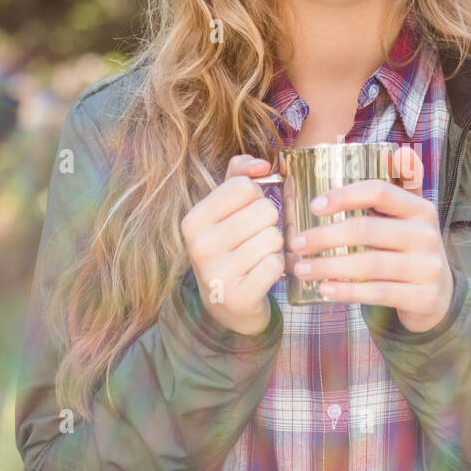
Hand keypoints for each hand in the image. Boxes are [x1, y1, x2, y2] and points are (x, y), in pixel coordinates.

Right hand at [180, 154, 283, 335]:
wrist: (224, 306)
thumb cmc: (229, 248)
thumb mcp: (224, 211)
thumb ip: (238, 176)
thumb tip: (261, 163)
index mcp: (193, 220)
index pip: (244, 186)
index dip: (255, 197)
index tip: (245, 214)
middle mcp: (200, 246)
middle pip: (265, 210)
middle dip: (268, 223)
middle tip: (253, 240)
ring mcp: (218, 274)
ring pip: (274, 237)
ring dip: (274, 247)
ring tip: (257, 257)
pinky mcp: (240, 297)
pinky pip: (277, 264)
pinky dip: (277, 267)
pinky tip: (262, 274)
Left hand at [287, 146, 454, 332]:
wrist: (441, 296)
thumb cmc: (410, 252)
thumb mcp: (408, 221)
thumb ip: (391, 196)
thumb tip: (383, 160)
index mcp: (420, 209)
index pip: (379, 191)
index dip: (345, 196)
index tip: (314, 207)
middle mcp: (426, 235)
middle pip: (367, 230)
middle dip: (326, 236)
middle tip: (297, 244)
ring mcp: (427, 267)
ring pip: (369, 264)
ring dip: (329, 267)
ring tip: (302, 269)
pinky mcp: (423, 296)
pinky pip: (377, 293)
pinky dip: (347, 292)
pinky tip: (324, 289)